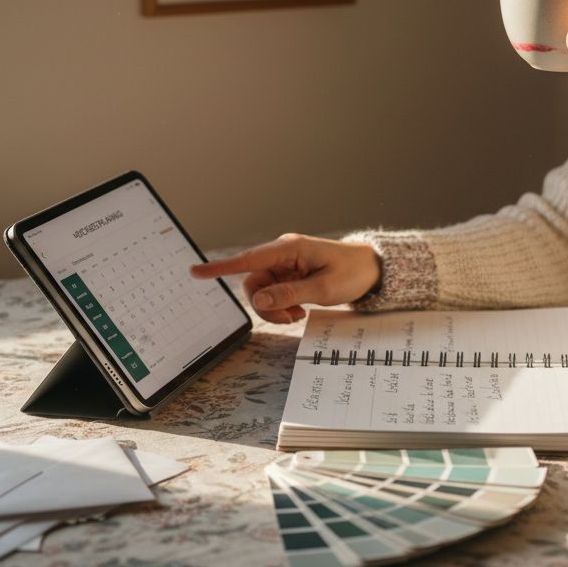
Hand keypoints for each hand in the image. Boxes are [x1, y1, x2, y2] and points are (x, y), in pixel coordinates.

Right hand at [189, 234, 380, 323]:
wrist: (371, 270)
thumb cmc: (351, 273)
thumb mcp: (323, 289)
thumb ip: (289, 295)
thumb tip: (258, 301)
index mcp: (289, 249)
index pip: (248, 259)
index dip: (221, 268)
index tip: (196, 272)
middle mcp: (282, 254)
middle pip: (253, 282)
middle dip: (266, 305)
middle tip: (291, 317)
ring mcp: (285, 264)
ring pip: (262, 291)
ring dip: (275, 308)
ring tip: (298, 314)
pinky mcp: (289, 274)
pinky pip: (273, 293)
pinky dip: (282, 306)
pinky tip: (299, 309)